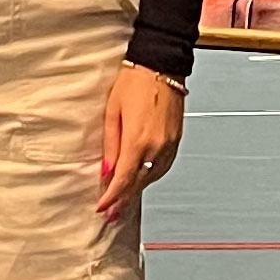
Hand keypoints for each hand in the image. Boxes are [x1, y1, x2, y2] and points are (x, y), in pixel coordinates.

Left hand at [98, 64, 186, 219]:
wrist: (160, 64)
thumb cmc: (133, 82)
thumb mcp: (112, 112)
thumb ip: (110, 145)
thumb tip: (106, 170)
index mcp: (138, 139)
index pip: (124, 179)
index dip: (112, 197)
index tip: (103, 208)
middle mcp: (157, 146)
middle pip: (139, 183)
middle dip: (124, 201)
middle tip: (112, 215)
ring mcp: (169, 144)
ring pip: (153, 177)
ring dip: (138, 190)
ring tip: (124, 201)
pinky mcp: (176, 139)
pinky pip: (163, 166)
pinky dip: (151, 176)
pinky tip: (142, 180)